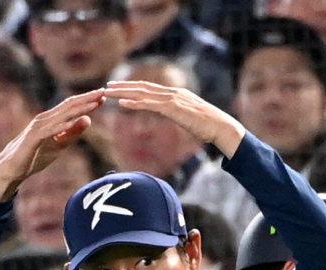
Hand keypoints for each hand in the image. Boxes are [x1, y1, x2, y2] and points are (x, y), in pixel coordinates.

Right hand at [0, 90, 105, 202]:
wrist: (12, 168)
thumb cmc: (33, 156)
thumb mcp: (58, 145)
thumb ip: (72, 133)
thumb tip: (88, 120)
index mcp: (52, 119)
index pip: (72, 107)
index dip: (88, 101)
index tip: (103, 97)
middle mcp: (45, 118)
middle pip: (69, 106)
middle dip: (87, 99)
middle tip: (103, 91)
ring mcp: (38, 126)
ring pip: (62, 115)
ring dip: (78, 108)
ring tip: (93, 104)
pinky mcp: (33, 138)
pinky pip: (50, 130)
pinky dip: (62, 126)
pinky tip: (74, 122)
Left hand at [103, 80, 244, 157]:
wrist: (220, 127)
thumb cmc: (206, 126)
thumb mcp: (187, 118)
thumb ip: (177, 114)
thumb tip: (172, 116)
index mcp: (174, 94)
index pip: (149, 88)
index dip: (132, 87)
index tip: (118, 87)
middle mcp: (172, 93)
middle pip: (142, 87)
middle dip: (123, 86)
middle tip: (106, 86)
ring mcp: (173, 99)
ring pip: (143, 94)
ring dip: (124, 92)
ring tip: (108, 93)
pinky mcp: (173, 108)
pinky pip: (150, 105)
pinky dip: (135, 103)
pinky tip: (123, 103)